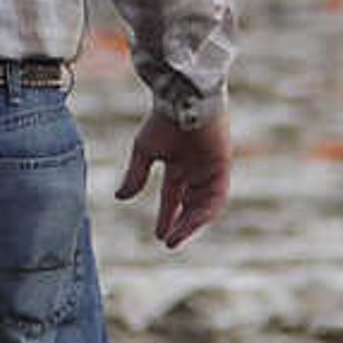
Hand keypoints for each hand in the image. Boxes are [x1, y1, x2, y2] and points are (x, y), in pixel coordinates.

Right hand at [115, 107, 231, 248]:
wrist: (183, 100)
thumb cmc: (163, 120)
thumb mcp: (144, 150)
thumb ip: (135, 175)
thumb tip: (120, 197)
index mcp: (178, 165)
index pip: (173, 197)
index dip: (167, 216)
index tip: (159, 236)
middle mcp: (195, 170)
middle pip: (190, 205)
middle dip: (180, 224)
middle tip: (169, 242)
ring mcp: (210, 169)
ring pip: (203, 205)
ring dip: (191, 222)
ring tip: (177, 237)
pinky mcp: (222, 167)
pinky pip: (217, 196)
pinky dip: (205, 211)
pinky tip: (192, 222)